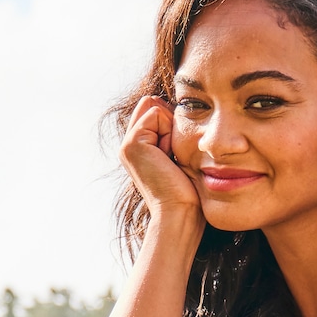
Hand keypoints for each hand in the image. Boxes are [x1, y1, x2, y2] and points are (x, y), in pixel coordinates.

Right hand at [119, 97, 201, 223]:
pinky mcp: (132, 144)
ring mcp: (128, 144)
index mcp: (140, 148)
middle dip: (171, 124)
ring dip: (171, 130)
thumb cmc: (188, 190)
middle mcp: (129, 145)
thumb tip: (176, 105)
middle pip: (153, 104)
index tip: (176, 154)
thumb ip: (173, 132)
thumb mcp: (181, 155)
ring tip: (171, 159)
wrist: (180, 212)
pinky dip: (169, 134)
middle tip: (173, 156)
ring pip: (155, 108)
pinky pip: (155, 114)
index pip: (156, 109)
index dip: (173, 124)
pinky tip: (168, 158)